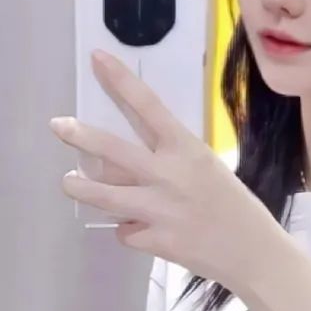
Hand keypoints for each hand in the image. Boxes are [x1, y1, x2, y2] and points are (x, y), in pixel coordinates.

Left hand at [50, 52, 283, 299]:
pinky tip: (143, 230)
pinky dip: (129, 229)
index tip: (97, 58)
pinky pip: (125, 230)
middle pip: (113, 150)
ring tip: (68, 182)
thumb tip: (120, 162)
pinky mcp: (154, 241)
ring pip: (105, 195)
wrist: (253, 252)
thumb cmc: (232, 204)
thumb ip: (167, 161)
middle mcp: (169, 175)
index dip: (119, 80)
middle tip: (58, 125)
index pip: (147, 106)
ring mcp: (159, 209)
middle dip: (80, 136)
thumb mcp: (206, 168)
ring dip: (81, 188)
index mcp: (187, 149)